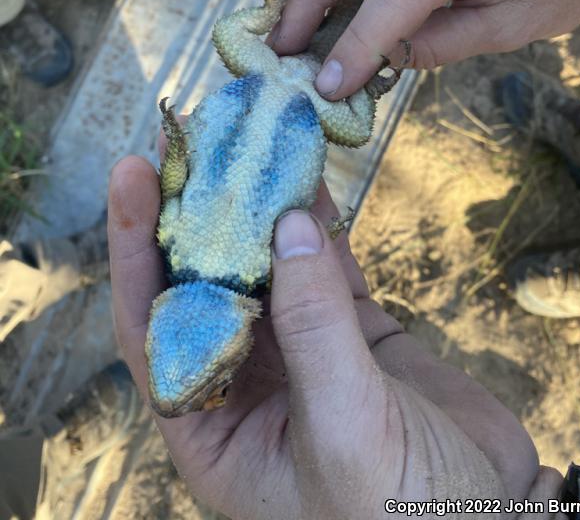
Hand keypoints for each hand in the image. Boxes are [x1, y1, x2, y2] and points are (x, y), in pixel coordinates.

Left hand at [108, 156, 560, 518]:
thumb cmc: (405, 514)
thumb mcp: (346, 431)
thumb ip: (313, 329)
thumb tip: (288, 228)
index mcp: (214, 427)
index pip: (152, 326)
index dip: (136, 249)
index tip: (135, 175)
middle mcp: (247, 382)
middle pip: (206, 282)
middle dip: (196, 210)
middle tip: (192, 138)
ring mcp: (302, 351)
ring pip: (267, 266)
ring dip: (259, 207)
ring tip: (250, 140)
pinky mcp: (353, 333)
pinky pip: (325, 266)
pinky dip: (319, 223)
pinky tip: (310, 178)